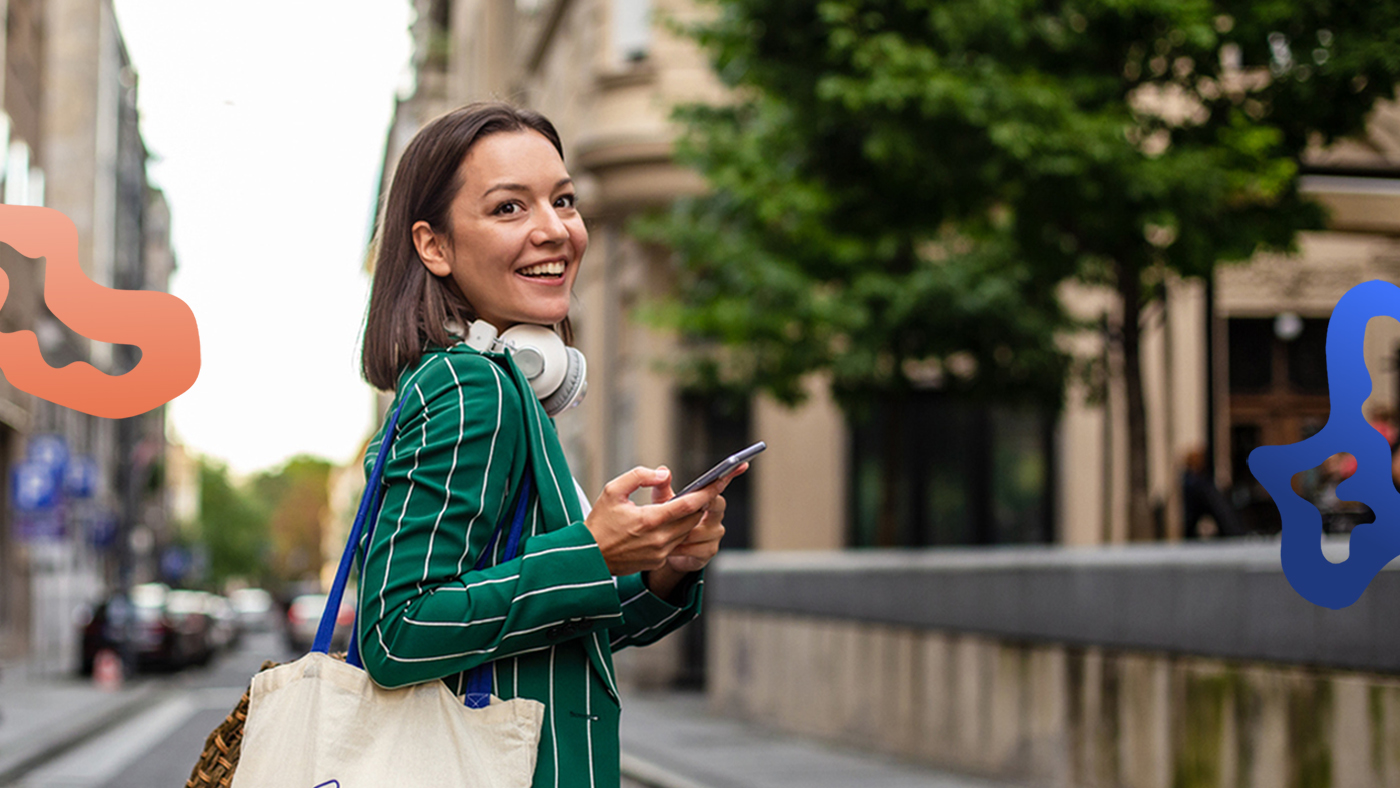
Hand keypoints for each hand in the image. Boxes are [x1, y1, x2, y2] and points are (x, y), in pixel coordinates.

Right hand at [584, 466, 720, 575]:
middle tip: (708, 489)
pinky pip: (676, 544)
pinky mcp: (657, 562)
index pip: (687, 505)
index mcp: (649, 520)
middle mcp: (658, 539)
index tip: (719, 482)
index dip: (706, 493)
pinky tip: (671, 522)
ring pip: (686, 532)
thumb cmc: (599, 523)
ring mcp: (659, 553)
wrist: (589, 557)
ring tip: (688, 503)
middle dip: (701, 504)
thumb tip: (664, 473)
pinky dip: (677, 531)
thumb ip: (640, 477)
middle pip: (692, 519)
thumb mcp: (613, 490)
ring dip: (690, 518)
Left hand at [644, 463, 746, 598]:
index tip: (739, 465)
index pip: (719, 487)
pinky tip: (671, 548)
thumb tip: (663, 471)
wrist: (666, 552)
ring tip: (666, 534)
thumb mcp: (663, 504)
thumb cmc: (668, 523)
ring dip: (682, 532)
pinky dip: (680, 547)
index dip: (728, 476)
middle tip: (683, 508)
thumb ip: (662, 488)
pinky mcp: (709, 551)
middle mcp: (715, 516)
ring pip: (700, 529)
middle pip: (716, 506)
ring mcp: (715, 535)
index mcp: (707, 501)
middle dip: (699, 507)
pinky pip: (695, 547)